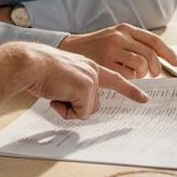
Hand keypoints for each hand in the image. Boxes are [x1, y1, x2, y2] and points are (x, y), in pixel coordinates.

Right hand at [24, 44, 150, 118]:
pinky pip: (79, 113)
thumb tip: (82, 106)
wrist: (30, 63)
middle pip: (94, 104)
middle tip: (58, 96)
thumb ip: (76, 87)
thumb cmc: (39, 70)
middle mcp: (94, 70)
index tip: (145, 99)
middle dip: (75, 107)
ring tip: (56, 93)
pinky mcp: (86, 88)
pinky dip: (66, 111)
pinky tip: (56, 96)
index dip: (130, 90)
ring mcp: (91, 78)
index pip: (115, 78)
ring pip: (87, 110)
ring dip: (69, 108)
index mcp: (89, 65)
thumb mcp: (63, 78)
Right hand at [58, 23, 176, 78]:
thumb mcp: (113, 38)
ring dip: (142, 75)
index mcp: (125, 29)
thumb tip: (156, 60)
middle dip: (157, 68)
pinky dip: (129, 80)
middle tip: (154, 75)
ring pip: (141, 65)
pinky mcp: (105, 63)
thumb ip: (132, 45)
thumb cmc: (93, 48)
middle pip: (150, 54)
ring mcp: (112, 49)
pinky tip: (121, 78)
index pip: (154, 40)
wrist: (67, 51)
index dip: (168, 53)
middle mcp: (120, 36)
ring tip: (135, 77)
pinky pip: (127, 75)